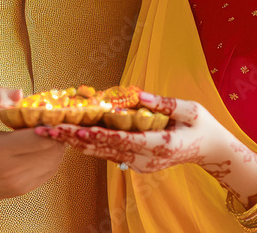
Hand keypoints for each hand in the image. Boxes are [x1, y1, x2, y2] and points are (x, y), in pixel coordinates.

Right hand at [0, 88, 67, 208]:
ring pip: (55, 161)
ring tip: (42, 129)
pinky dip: (51, 155)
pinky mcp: (23, 189)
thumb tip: (21, 94)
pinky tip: (39, 143)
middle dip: (55, 131)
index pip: (39, 138)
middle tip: (48, 116)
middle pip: (52, 150)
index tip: (47, 109)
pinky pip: (49, 170)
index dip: (50, 122)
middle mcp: (11, 170)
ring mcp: (18, 183)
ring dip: (55, 143)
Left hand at [34, 92, 237, 174]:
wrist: (212, 152)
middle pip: (102, 148)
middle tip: (45, 128)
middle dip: (73, 138)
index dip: (95, 135)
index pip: (120, 140)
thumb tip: (138, 94)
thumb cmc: (203, 127)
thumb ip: (164, 103)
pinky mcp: (136, 161)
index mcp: (158, 145)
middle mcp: (144, 158)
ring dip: (76, 141)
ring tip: (49, 131)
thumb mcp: (190, 110)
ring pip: (101, 152)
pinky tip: (70, 134)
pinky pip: (108, 151)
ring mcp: (139, 163)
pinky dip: (89, 143)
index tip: (74, 129)